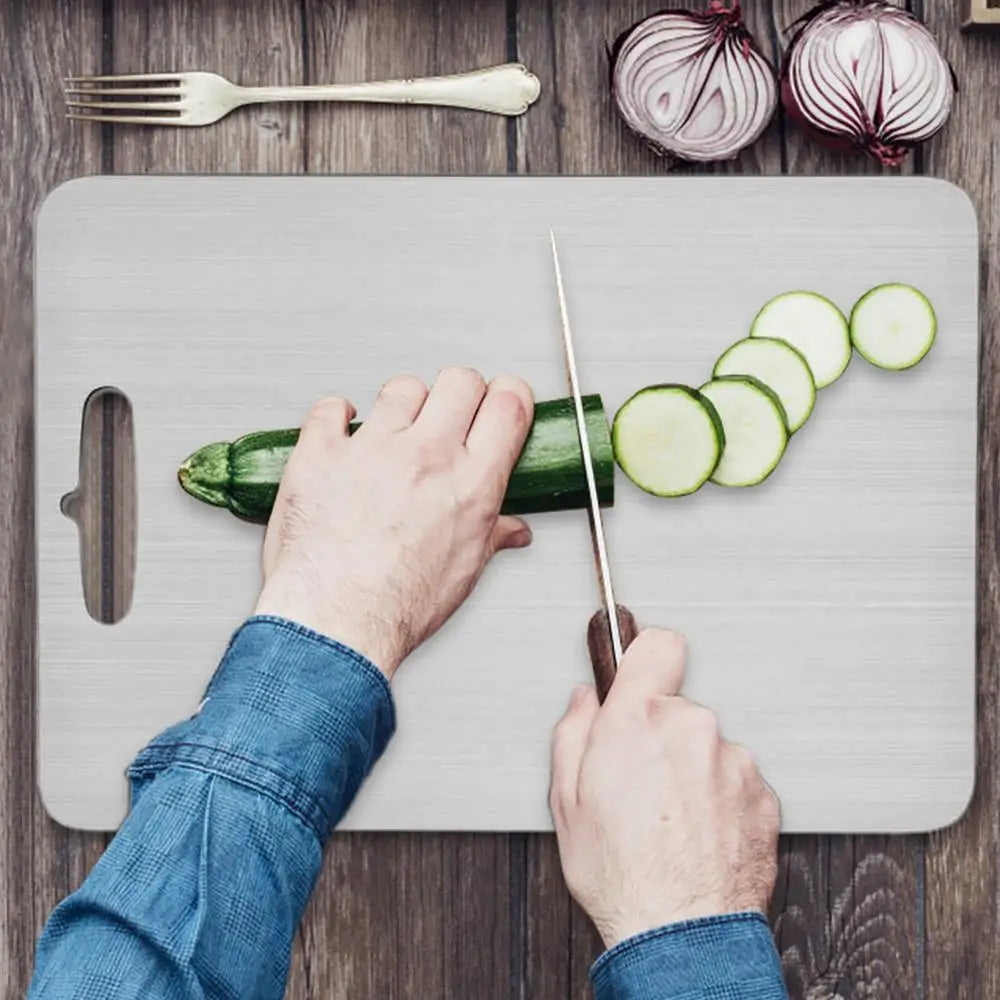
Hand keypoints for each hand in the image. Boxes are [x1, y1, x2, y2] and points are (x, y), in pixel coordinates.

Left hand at [254, 368, 534, 678]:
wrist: (334, 623)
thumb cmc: (397, 606)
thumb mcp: (464, 571)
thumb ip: (492, 536)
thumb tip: (511, 530)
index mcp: (471, 482)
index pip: (509, 404)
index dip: (509, 395)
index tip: (501, 401)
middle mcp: (426, 455)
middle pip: (460, 381)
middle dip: (460, 392)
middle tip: (450, 413)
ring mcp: (373, 448)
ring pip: (402, 386)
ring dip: (403, 403)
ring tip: (395, 430)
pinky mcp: (322, 452)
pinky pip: (332, 408)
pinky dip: (338, 415)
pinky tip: (343, 431)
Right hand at [549, 628, 779, 948]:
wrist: (680, 933)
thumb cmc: (622, 874)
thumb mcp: (566, 799)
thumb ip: (573, 731)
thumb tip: (583, 703)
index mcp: (639, 719)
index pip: (658, 645)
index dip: (646, 657)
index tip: (640, 671)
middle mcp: (692, 729)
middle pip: (678, 707)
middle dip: (660, 734)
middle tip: (640, 780)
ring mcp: (733, 762)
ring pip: (708, 747)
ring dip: (693, 770)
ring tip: (670, 818)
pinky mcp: (763, 795)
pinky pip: (736, 780)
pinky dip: (720, 800)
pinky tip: (697, 833)